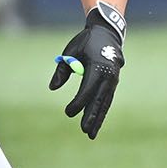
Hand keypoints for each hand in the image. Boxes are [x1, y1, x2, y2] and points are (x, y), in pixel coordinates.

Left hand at [49, 0, 125, 139]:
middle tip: (84, 131)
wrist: (108, 33)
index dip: (78, 103)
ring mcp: (113, 80)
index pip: (88, 89)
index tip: (68, 112)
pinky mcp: (113, 83)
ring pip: (105, 103)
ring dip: (98, 119)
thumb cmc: (86, 42)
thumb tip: (53, 87)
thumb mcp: (71, 51)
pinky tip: (97, 122)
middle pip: (98, 100)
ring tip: (91, 134)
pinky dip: (102, 111)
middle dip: (91, 117)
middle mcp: (109, 75)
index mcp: (98, 66)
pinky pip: (107, 100)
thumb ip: (62, 69)